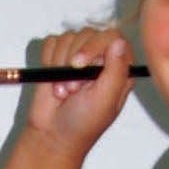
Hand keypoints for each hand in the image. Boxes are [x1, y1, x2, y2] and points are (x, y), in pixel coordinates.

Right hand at [25, 26, 135, 157]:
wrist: (52, 134)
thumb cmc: (82, 123)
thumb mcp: (105, 101)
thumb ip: (116, 71)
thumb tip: (118, 42)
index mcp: (119, 69)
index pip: (112, 37)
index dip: (93, 46)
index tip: (79, 64)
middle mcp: (101, 59)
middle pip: (88, 34)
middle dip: (73, 62)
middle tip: (73, 89)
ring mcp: (79, 56)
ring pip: (68, 38)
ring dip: (60, 66)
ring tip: (64, 91)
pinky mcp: (58, 56)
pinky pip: (52, 43)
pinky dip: (49, 61)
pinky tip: (53, 82)